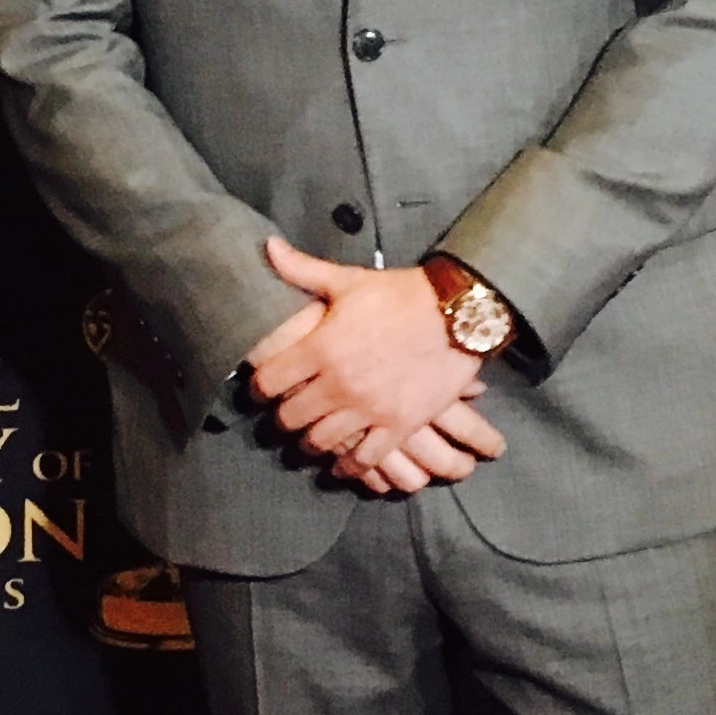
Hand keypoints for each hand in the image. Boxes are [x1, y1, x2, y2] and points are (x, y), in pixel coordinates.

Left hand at [249, 236, 502, 488]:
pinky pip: (365, 460)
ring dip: (311, 444)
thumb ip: (302, 270)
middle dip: (283, 419)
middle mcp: (338, 383)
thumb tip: (266, 247)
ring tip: (310, 440)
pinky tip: (344, 467)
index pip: (268, 381)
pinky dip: (350, 468)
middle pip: (290, 418)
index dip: (258, 388)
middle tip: (284, 418)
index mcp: (320, 347)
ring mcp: (368, 409)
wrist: (457, 313)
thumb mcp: (348, 280)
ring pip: (321, 442)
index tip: (260, 391)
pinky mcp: (398, 426)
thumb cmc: (400, 294)